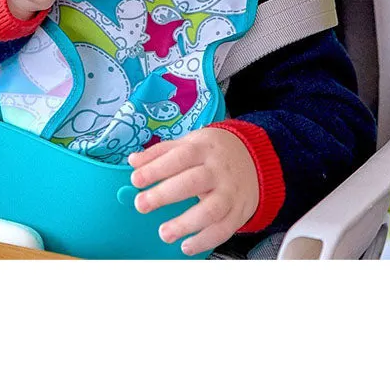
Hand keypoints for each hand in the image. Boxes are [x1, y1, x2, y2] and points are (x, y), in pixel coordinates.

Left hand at [128, 127, 259, 255]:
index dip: (156, 168)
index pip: (179, 157)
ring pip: (210, 210)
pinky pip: (224, 230)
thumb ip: (161, 152)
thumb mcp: (190, 142)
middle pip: (193, 182)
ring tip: (164, 233)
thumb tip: (133, 161)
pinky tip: (186, 246)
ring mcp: (230, 192)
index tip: (135, 180)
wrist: (256, 159)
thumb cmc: (213, 152)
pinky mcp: (239, 212)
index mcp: (203, 148)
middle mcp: (218, 170)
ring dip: (186, 224)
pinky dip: (205, 241)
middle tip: (141, 205)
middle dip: (165, 195)